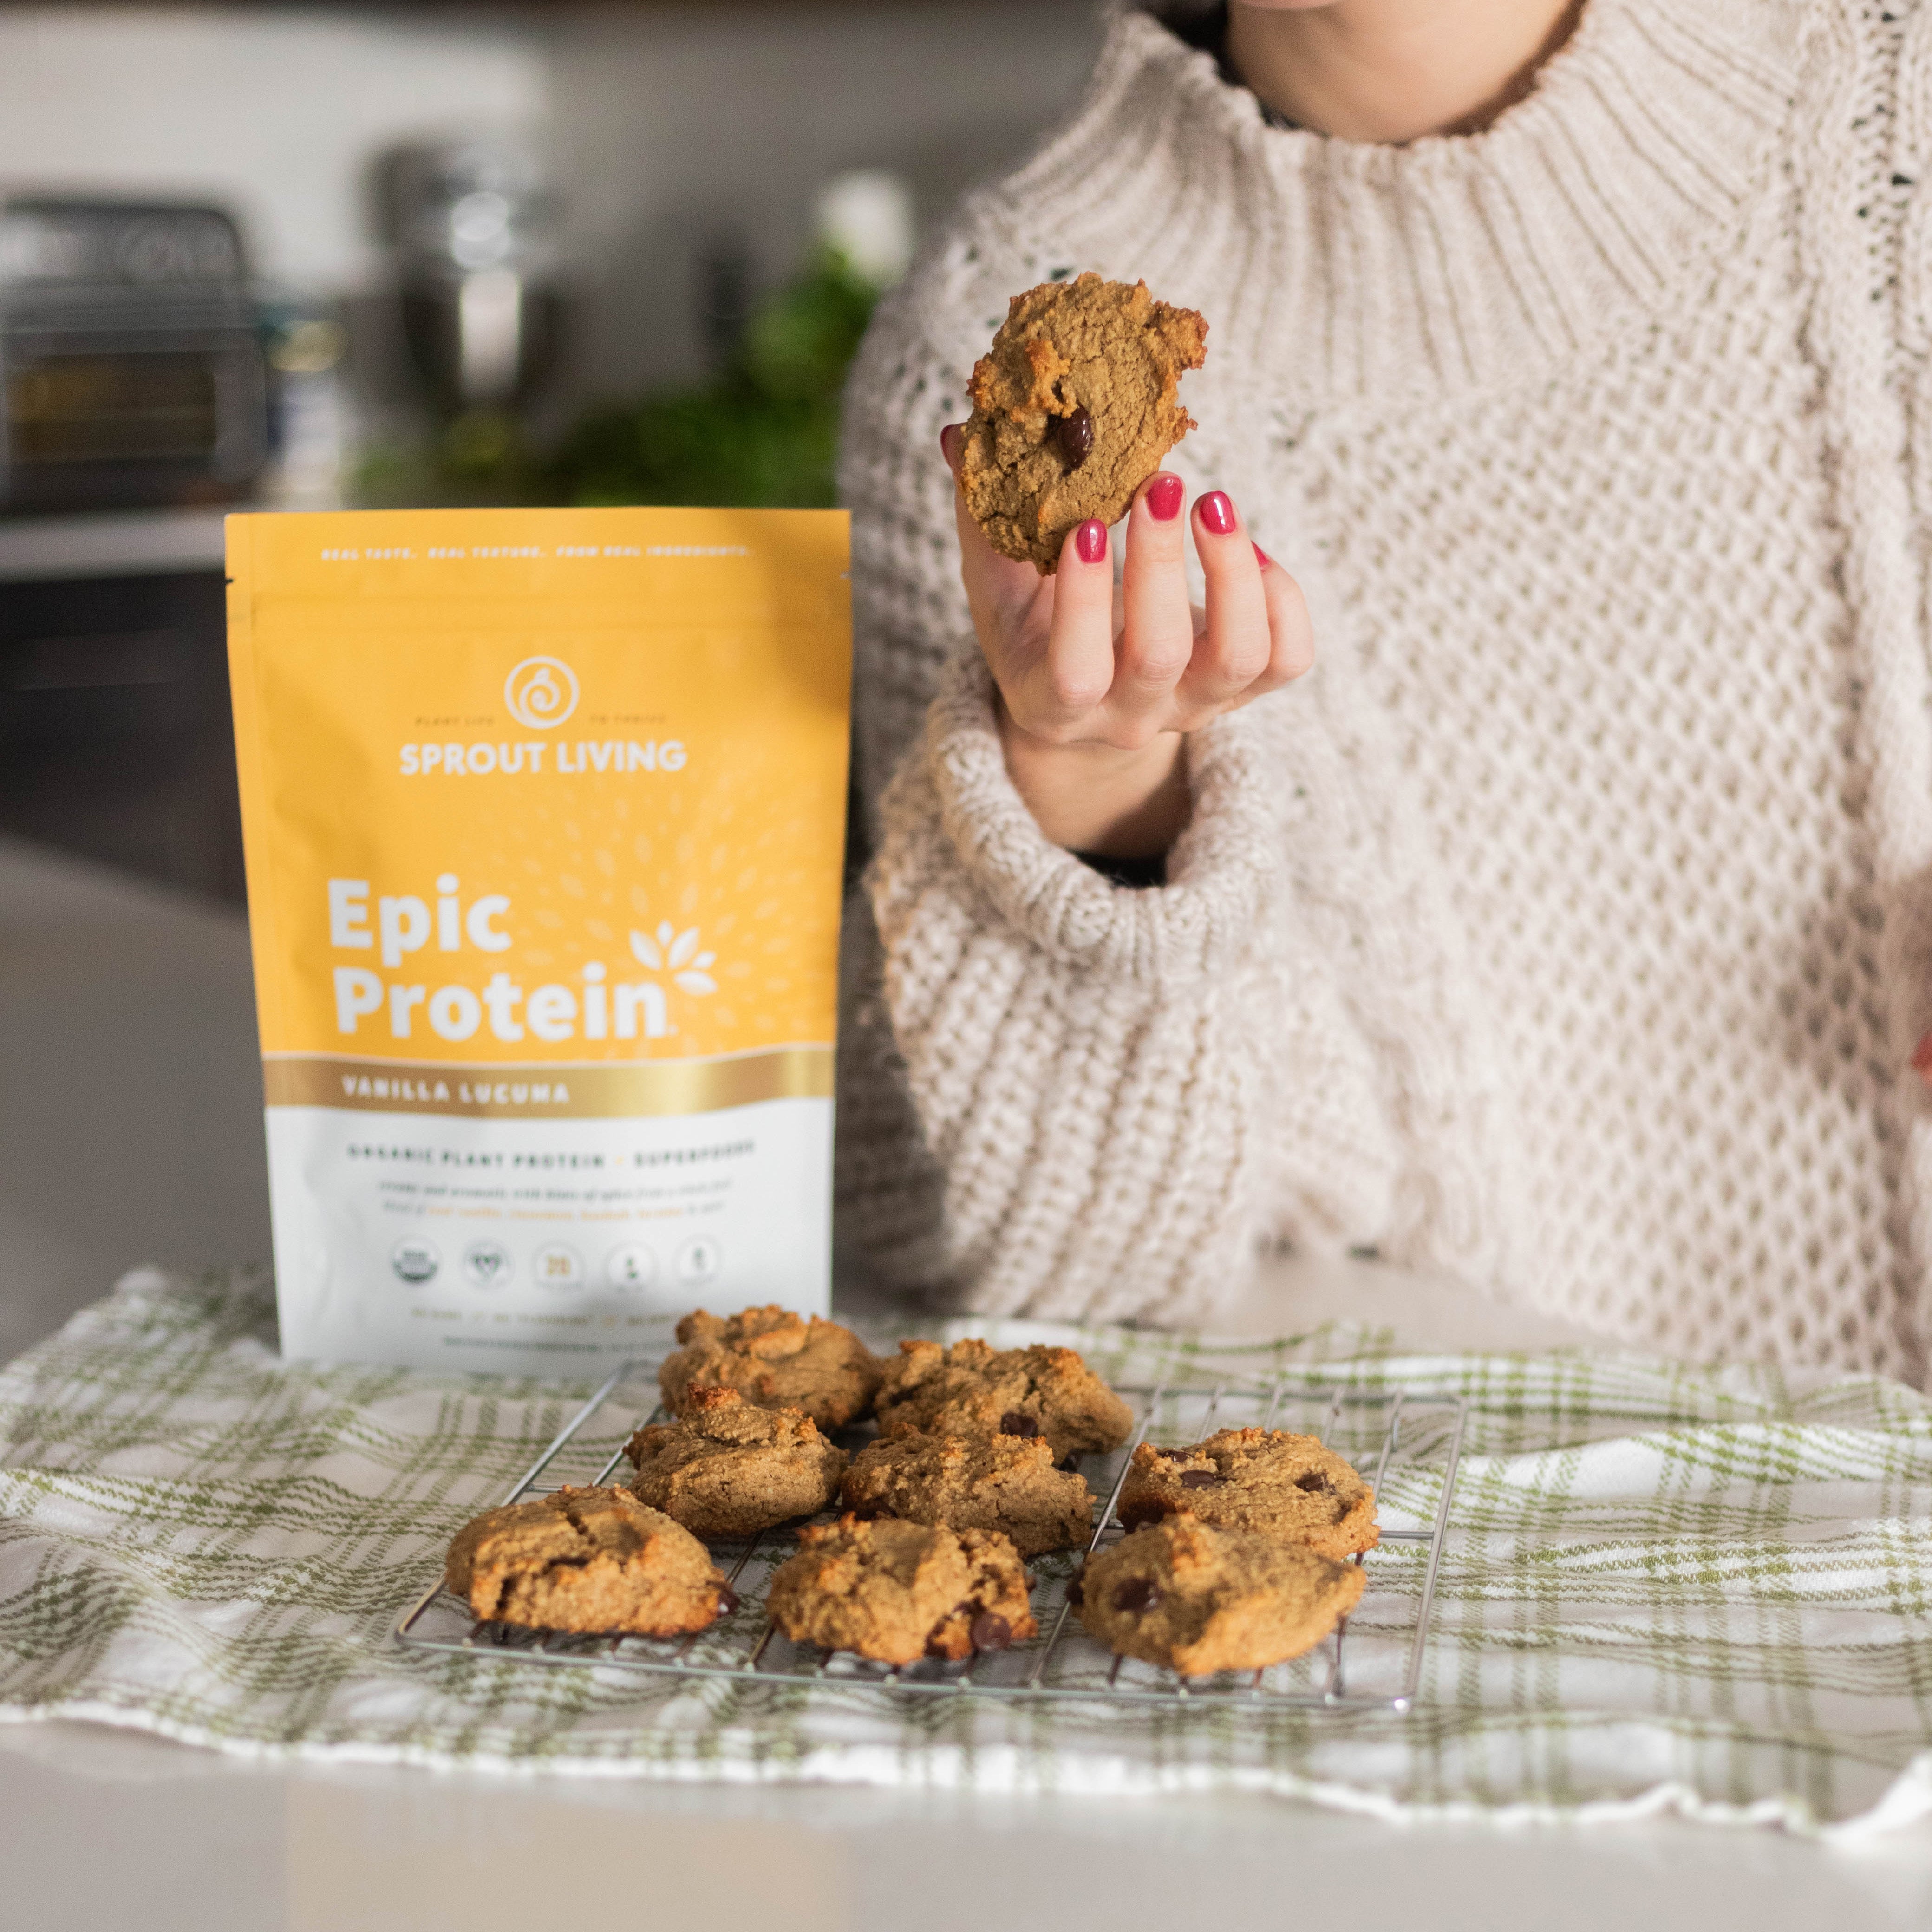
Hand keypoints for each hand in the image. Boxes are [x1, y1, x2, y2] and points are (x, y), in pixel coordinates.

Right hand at [941, 426, 1312, 858]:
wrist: (1087, 698)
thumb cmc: (1035, 632)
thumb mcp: (999, 590)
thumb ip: (983, 521)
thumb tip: (961, 434)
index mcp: (1055, 705)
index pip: (1075, 675)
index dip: (1085, 603)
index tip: (1089, 524)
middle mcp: (1130, 719)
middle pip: (1160, 656)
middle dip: (1162, 563)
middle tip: (1160, 484)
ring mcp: (1194, 709)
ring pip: (1239, 655)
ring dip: (1232, 569)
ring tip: (1213, 502)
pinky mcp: (1246, 691)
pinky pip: (1288, 656)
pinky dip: (1281, 596)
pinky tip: (1247, 545)